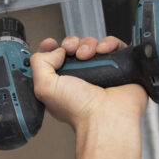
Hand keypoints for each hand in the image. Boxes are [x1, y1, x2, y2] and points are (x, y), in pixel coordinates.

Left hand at [31, 35, 146, 129]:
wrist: (106, 115)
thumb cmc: (79, 110)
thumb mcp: (44, 88)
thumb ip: (39, 64)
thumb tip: (55, 50)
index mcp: (61, 83)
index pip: (53, 58)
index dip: (51, 48)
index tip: (51, 44)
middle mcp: (80, 77)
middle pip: (73, 48)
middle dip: (70, 44)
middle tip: (70, 51)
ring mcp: (100, 72)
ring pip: (92, 45)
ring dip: (87, 44)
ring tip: (87, 55)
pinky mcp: (118, 67)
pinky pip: (113, 46)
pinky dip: (108, 44)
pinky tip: (103, 51)